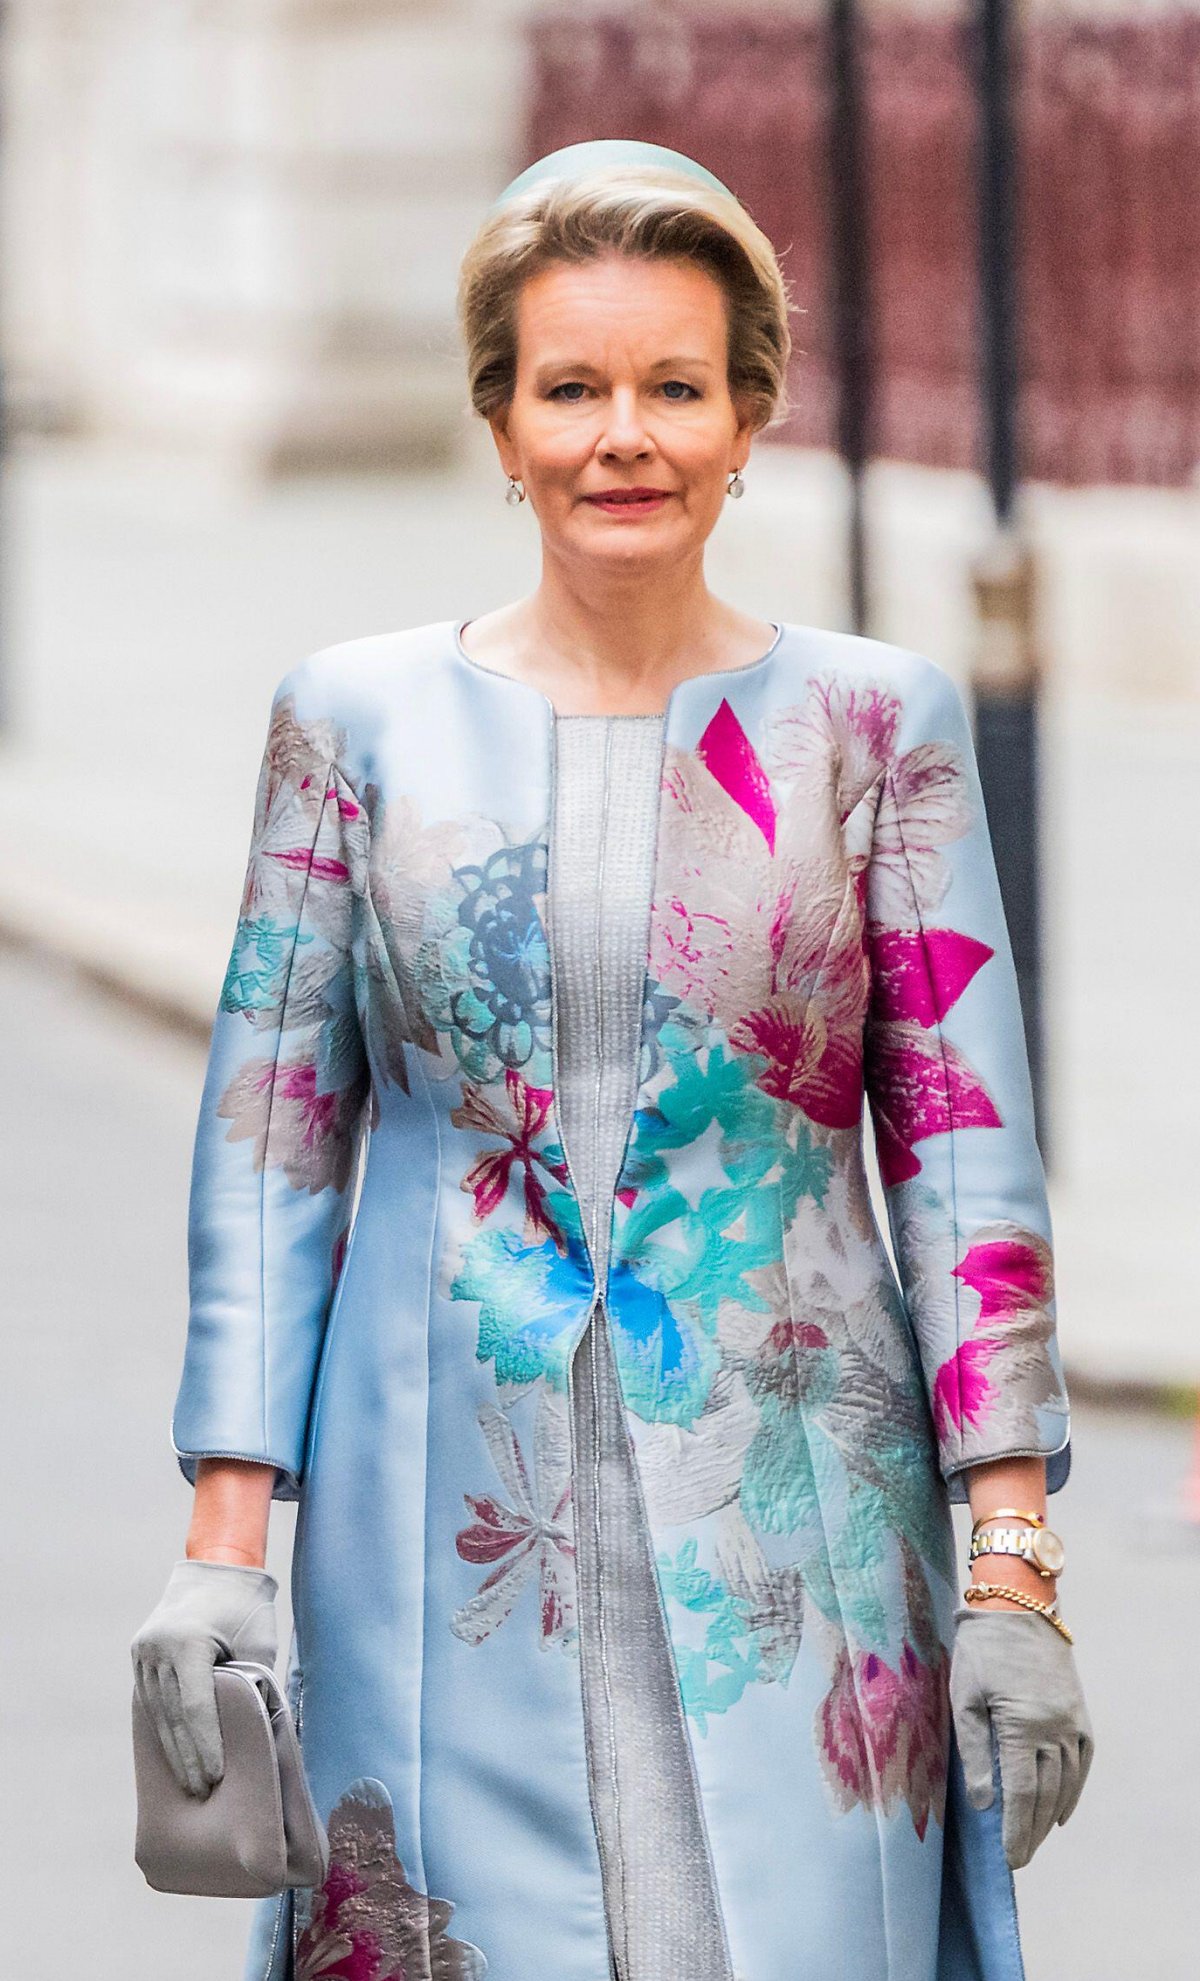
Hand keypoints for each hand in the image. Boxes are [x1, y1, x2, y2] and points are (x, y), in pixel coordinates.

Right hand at [131, 1559, 277, 1798]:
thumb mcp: (258, 1645)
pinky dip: (161, 1727)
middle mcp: (159, 1648)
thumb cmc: (247, 1606)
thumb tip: (256, 1734)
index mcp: (188, 1643)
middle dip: (187, 1757)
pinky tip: (170, 1753)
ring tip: (186, 1782)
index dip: (205, 1746)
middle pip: (173, 1716)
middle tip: (201, 1793)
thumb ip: (252, 1686)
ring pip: (157, 1712)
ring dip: (171, 1749)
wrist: (218, 1565)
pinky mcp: (140, 1652)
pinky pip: (150, 1700)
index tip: (215, 1776)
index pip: (195, 1708)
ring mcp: (144, 1650)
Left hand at [949, 1604, 1093, 1869]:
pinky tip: (1060, 1811)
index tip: (1011, 1860)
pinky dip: (1073, 1790)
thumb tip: (983, 1802)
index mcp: (1021, 1726)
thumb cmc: (980, 1651)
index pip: (1020, 1793)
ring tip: (1034, 1840)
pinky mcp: (1079, 1713)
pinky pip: (1082, 1762)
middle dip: (1031, 1831)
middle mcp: (1053, 1728)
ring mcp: (1071, 1721)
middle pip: (1044, 1794)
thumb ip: (971, 1751)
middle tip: (1020, 1860)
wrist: (1017, 1608)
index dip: (1016, 1830)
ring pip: (1065, 1782)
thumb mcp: (964, 1697)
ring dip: (1050, 1816)